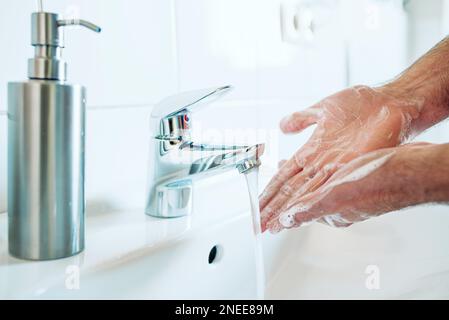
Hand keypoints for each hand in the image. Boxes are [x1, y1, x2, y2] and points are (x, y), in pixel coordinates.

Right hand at [260, 85, 423, 231]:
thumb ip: (301, 119)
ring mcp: (336, 168)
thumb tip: (282, 125)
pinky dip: (312, 201)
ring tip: (275, 225)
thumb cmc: (360, 104)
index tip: (258, 205)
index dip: (270, 192)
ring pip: (306, 193)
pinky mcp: (352, 167)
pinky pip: (328, 187)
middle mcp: (321, 164)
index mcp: (311, 151)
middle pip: (291, 190)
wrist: (389, 102)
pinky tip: (300, 213)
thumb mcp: (322, 109)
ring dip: (289, 210)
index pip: (284, 176)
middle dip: (274, 208)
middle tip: (260, 224)